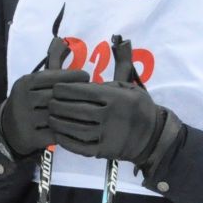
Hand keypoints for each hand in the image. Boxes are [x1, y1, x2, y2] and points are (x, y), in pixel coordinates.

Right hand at [0, 64, 84, 158]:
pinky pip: (53, 134)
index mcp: (24, 83)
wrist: (9, 129)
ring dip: (72, 115)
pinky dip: (66, 132)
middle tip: (91, 95)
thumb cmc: (30, 101)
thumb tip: (64, 43)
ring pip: (55, 116)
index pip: (50, 77)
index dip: (70, 75)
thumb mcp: (34, 83)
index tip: (86, 76)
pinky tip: (77, 128)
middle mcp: (22, 100)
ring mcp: (24, 119)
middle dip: (74, 96)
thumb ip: (50, 68)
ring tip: (87, 111)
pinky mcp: (29, 137)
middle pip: (54, 96)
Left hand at [48, 39, 182, 172]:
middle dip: (58, 106)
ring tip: (51, 118)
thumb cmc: (140, 108)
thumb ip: (114, 72)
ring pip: (75, 128)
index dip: (64, 89)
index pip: (82, 91)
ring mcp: (107, 135)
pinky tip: (59, 135)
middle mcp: (109, 115)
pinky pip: (81, 146)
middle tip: (49, 103)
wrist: (154, 136)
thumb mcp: (131, 86)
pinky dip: (67, 141)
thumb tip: (110, 52)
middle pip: (75, 109)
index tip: (56, 88)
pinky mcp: (104, 150)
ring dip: (59, 123)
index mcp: (114, 97)